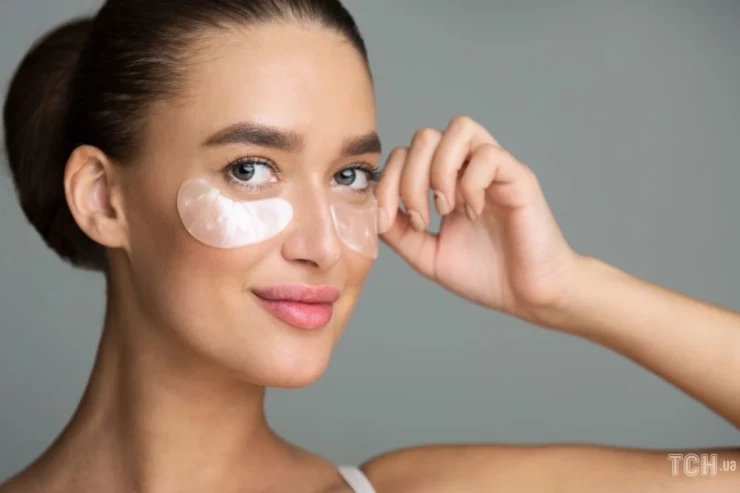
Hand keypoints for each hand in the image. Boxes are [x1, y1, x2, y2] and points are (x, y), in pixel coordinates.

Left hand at [376, 116, 581, 321]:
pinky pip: (488, 155)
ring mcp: (494, 169)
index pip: (404, 154)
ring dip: (440, 170)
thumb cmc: (484, 275)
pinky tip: (473, 213)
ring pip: (459, 128)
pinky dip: (471, 184)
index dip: (386, 182)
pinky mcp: (519, 178)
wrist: (528, 296)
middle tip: (422, 219)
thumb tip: (369, 208)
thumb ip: (398, 231)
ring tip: (446, 209)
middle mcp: (467, 169)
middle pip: (425, 136)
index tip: (388, 220)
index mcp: (444, 182)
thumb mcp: (426, 254)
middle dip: (410, 179)